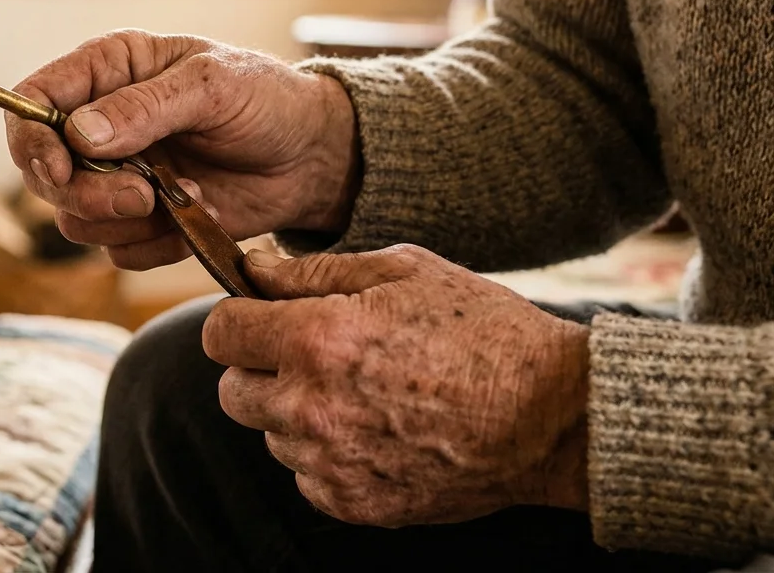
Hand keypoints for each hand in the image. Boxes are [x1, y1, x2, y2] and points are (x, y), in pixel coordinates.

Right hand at [5, 29, 359, 269]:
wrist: (311, 156)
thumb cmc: (265, 99)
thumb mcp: (211, 86)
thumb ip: (143, 108)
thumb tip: (78, 133)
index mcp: (106, 72)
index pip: (31, 103)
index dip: (31, 140)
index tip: (58, 169)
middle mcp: (99, 126)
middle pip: (42, 174)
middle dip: (85, 193)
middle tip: (143, 195)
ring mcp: (117, 177)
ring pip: (74, 220)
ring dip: (125, 220)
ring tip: (185, 196)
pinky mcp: (141, 222)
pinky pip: (117, 250)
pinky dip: (156, 242)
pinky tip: (196, 214)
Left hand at [206, 244, 589, 526]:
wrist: (553, 416)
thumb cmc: (483, 331)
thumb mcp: (402, 272)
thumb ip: (312, 270)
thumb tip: (252, 270)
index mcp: (318, 338)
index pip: (220, 333)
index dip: (239, 319)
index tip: (262, 317)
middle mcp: (311, 405)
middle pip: (231, 390)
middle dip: (259, 368)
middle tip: (313, 355)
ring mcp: (330, 462)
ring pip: (269, 435)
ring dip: (295, 413)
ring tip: (361, 393)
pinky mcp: (352, 503)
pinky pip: (305, 476)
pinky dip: (325, 456)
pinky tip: (376, 430)